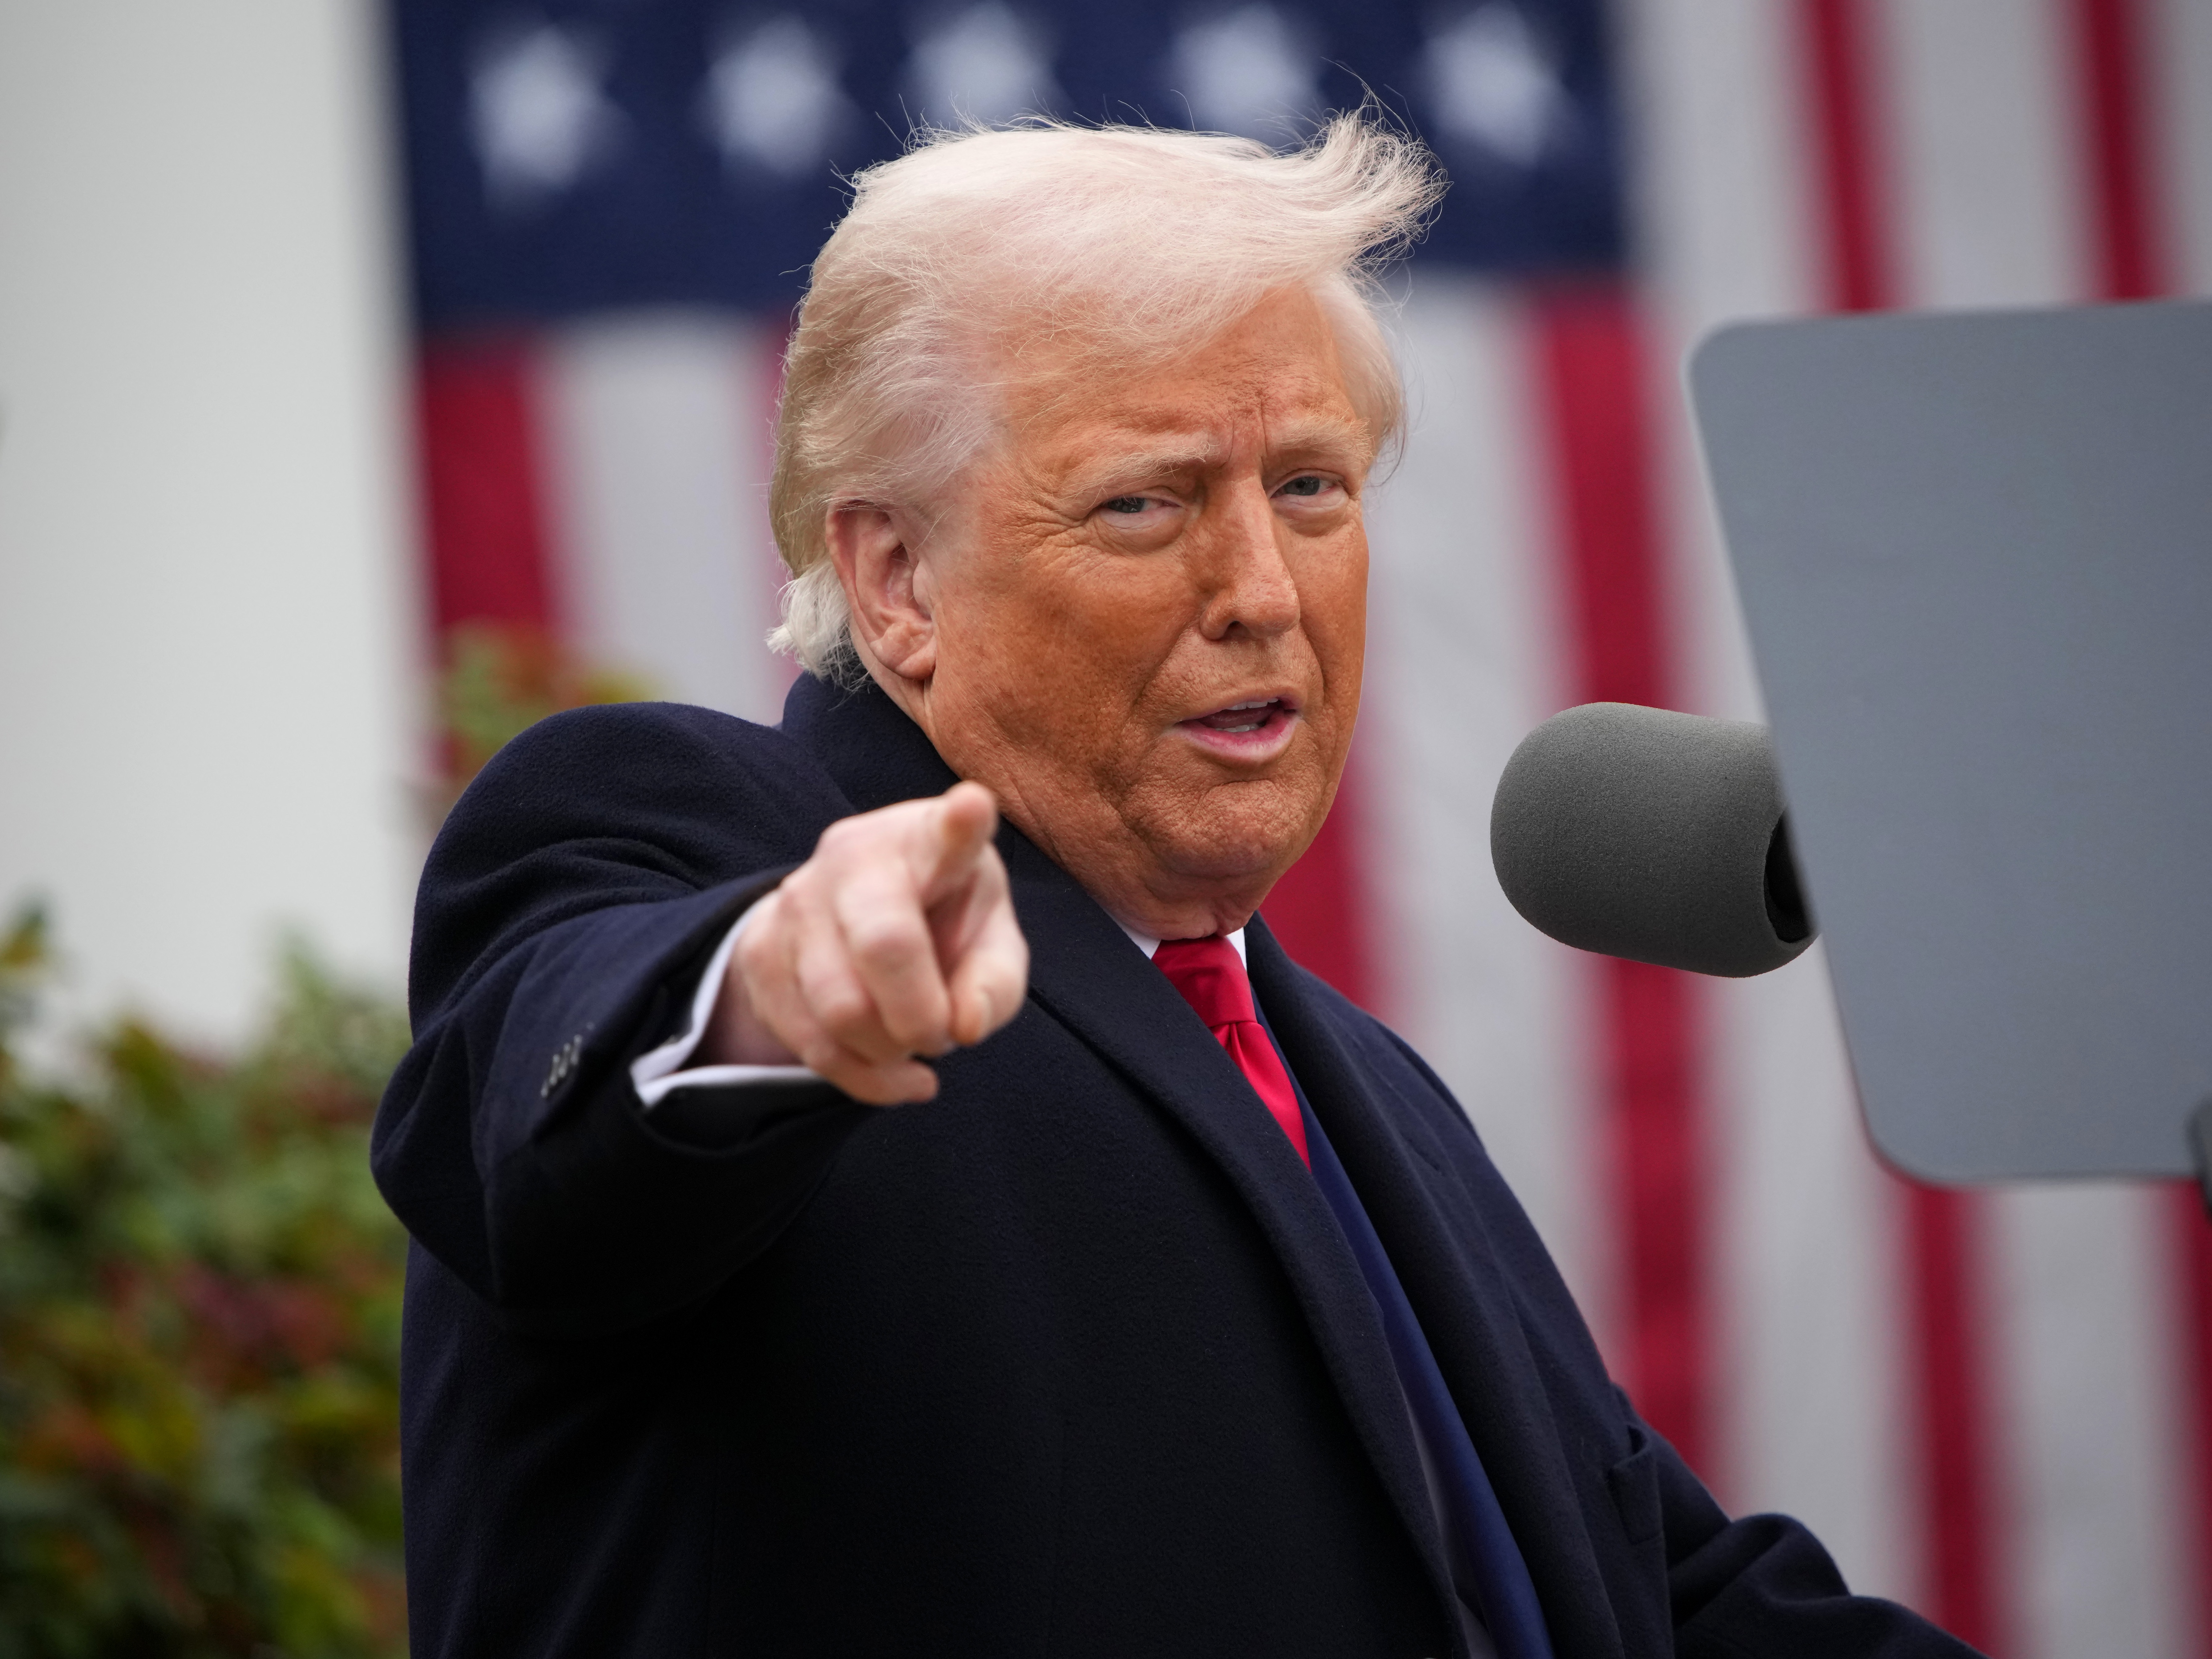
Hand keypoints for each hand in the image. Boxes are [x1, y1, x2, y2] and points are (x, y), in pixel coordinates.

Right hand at [704, 782, 1029, 1104]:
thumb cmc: (943, 926)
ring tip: (910, 1039)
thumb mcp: (990, 946)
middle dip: (921, 1017)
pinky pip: (812, 1044)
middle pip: (884, 946)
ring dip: (889, 1051)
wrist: (854, 922)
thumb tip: (964, 1026)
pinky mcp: (760, 952)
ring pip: (841, 1009)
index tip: (973, 807)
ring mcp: (796, 900)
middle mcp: (854, 856)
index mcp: (928, 841)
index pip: (946, 830)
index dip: (961, 823)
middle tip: (942, 1033)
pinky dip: (863, 1077)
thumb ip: (995, 984)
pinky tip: (892, 1071)